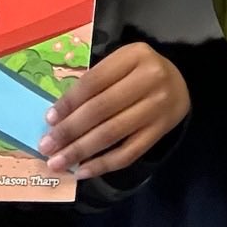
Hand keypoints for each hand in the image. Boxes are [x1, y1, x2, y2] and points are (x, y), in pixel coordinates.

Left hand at [39, 41, 189, 178]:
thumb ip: (95, 83)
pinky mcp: (161, 131)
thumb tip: (57, 118)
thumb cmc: (139, 72)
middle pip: (101, 109)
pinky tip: (82, 171)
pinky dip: (102, 165)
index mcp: (134, 55)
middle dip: (69, 131)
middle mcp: (150, 79)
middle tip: (46, 147)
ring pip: (112, 133)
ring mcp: (158, 107)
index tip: (48, 120)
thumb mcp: (120, 64)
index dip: (69, 102)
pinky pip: (128, 153)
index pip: (94, 81)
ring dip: (80, 151)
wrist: (180, 85)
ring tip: (58, 163)